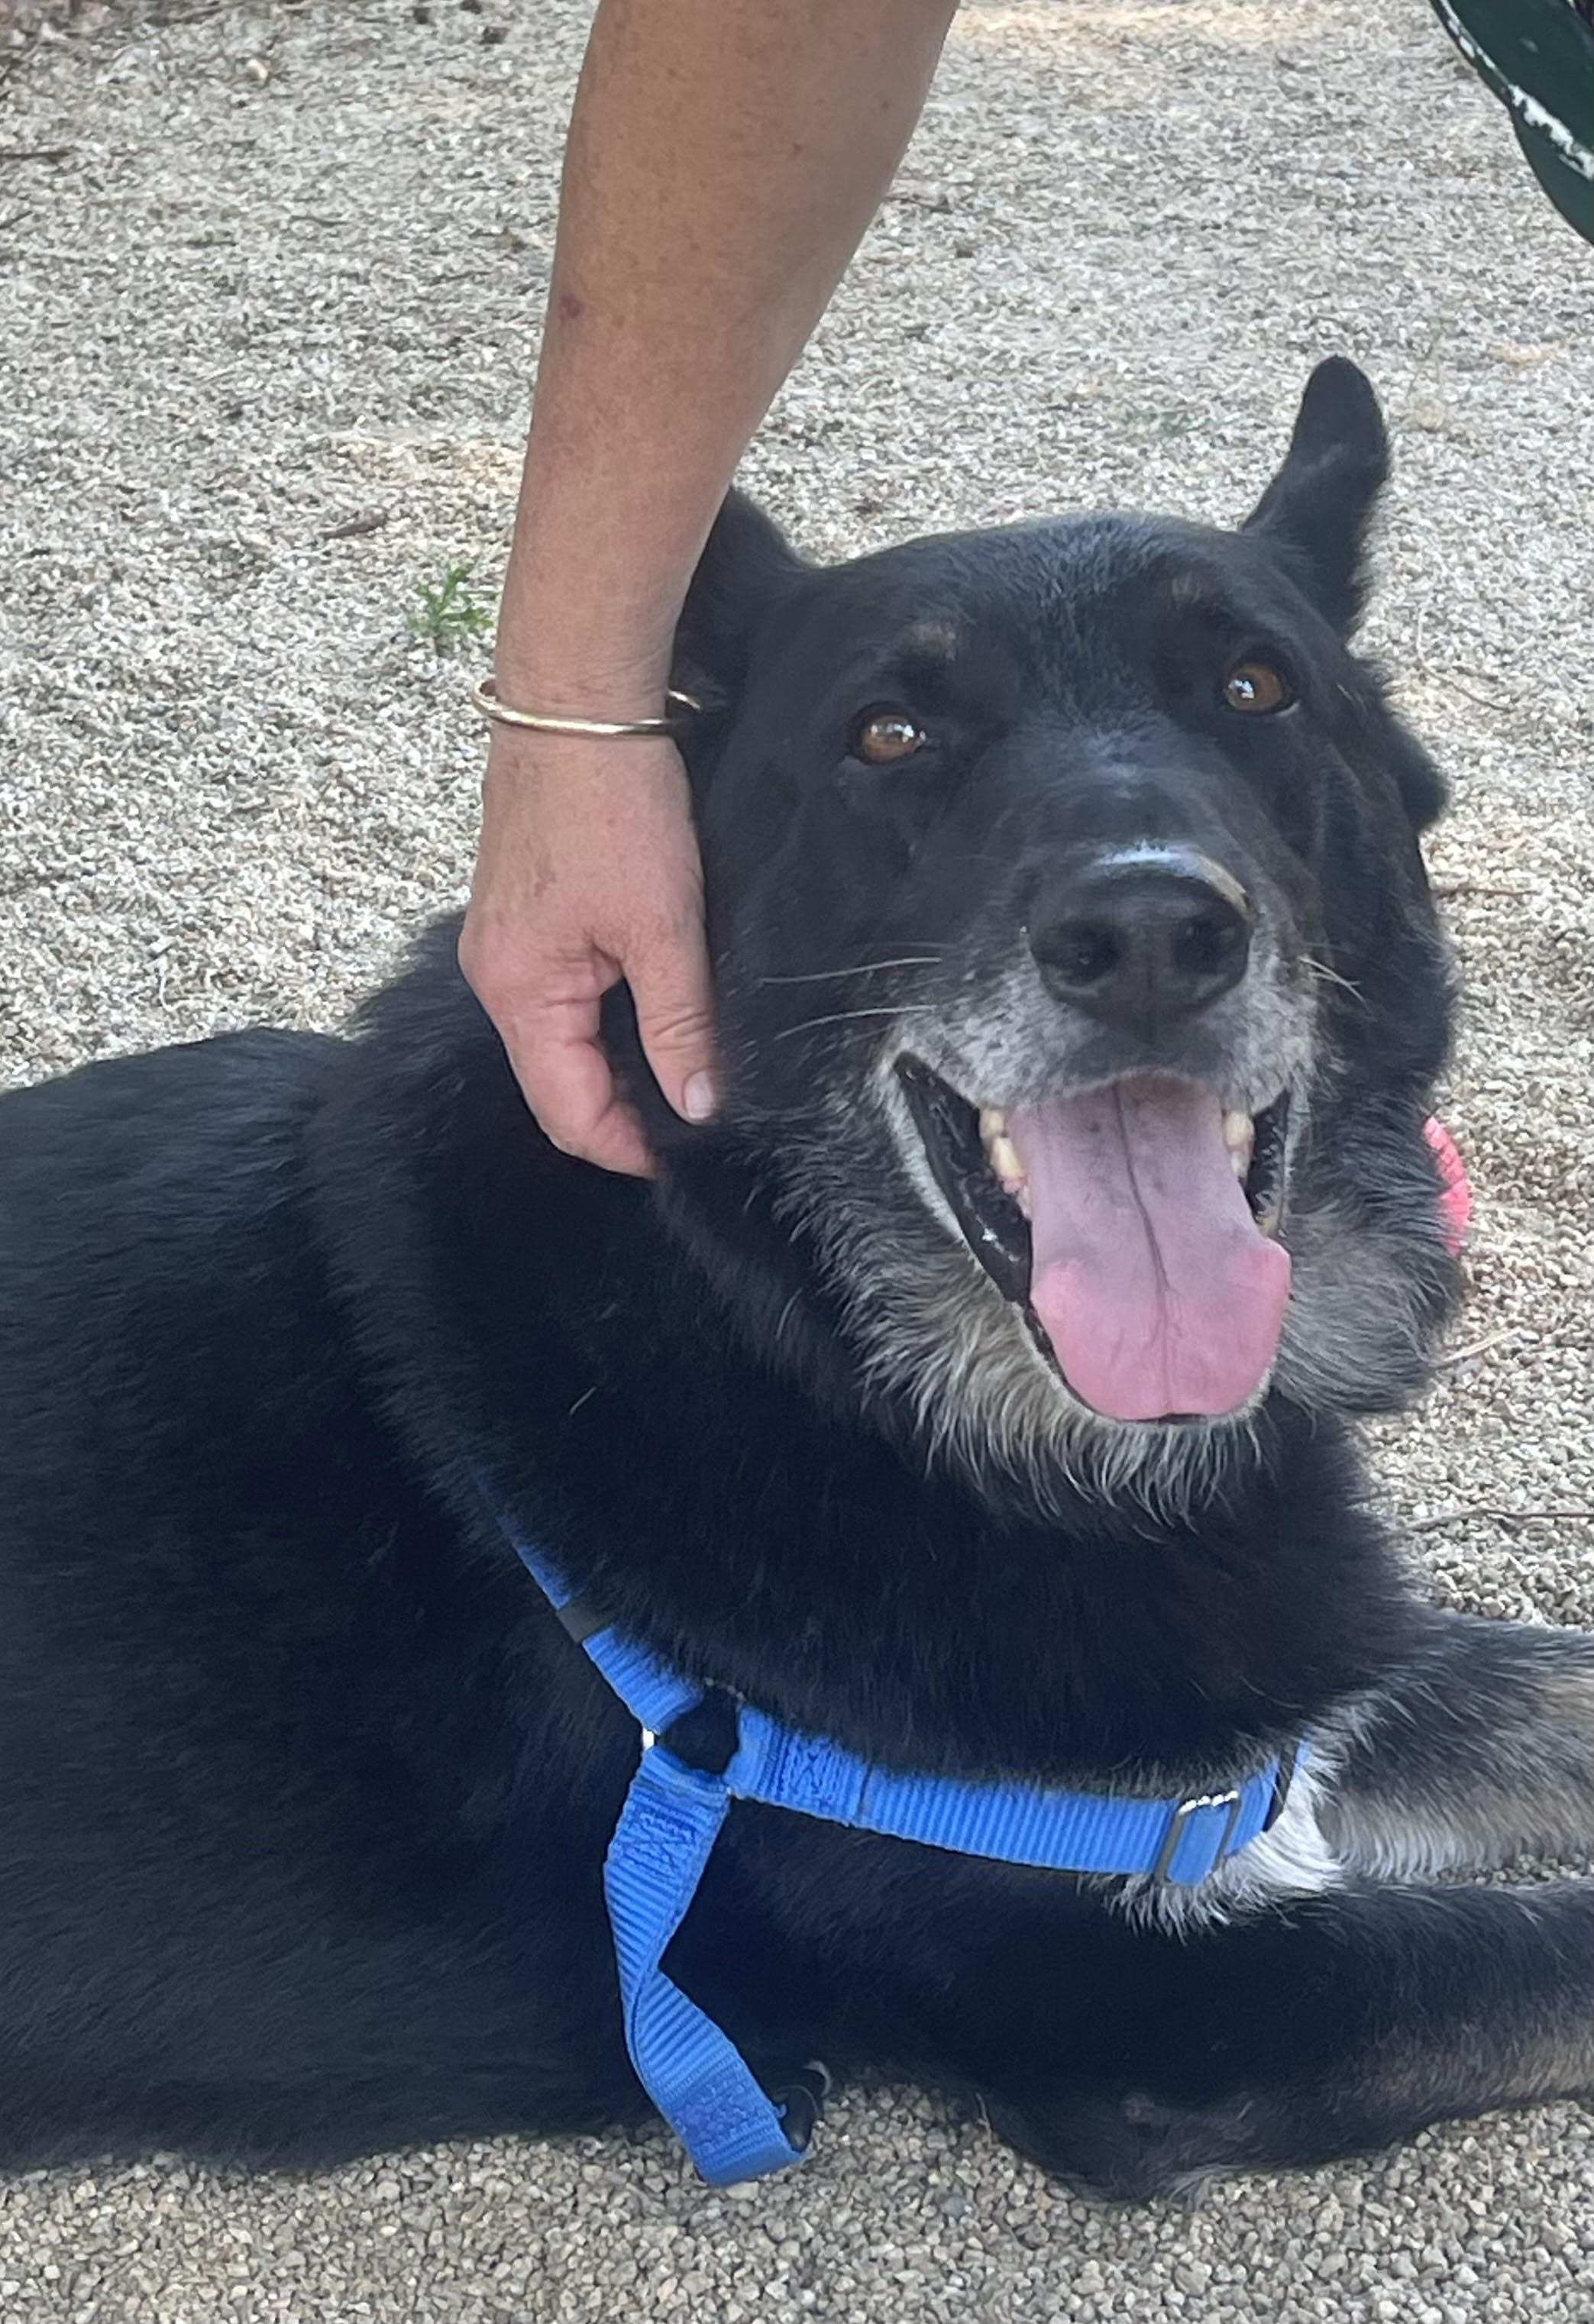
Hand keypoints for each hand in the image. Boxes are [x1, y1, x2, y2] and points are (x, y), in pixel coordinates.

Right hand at [459, 720, 717, 1177]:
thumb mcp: (664, 926)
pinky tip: (653, 1006)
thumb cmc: (613, 802)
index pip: (566, 1112)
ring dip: (617, 1059)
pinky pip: (560, 992)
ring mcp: (504, 943)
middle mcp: (495, 976)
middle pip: (557, 1080)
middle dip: (623, 1108)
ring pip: (561, 1036)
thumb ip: (680, 1025)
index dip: (626, 1147)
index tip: (686, 1156)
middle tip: (696, 1117)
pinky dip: (604, 1013)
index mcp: (518, 991)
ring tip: (683, 1067)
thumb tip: (698, 1106)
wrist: (577, 701)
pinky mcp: (523, 913)